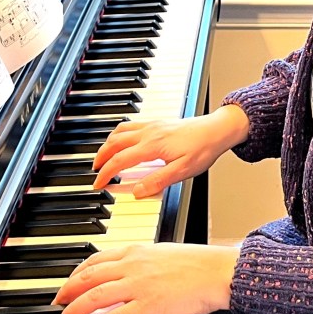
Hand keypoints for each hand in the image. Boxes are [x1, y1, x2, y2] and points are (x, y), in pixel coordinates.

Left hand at [53, 242, 239, 313]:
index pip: (97, 258)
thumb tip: (132, 273)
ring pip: (94, 296)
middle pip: (89, 276)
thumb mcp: (165, 254)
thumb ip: (145, 262)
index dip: (78, 272)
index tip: (70, 281)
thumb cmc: (200, 265)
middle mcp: (133, 264)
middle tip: (58, 303)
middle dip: (68, 290)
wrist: (218, 271)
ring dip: (73, 310)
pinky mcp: (147, 305)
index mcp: (137, 250)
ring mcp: (138, 284)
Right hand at [93, 105, 249, 197]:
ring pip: (120, 131)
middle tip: (95, 170)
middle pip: (114, 142)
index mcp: (151, 146)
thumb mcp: (182, 171)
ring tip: (104, 156)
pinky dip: (119, 133)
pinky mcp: (158, 122)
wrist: (217, 130)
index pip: (120, 160)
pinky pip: (130, 125)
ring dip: (108, 143)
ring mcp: (152, 125)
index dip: (105, 173)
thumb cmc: (203, 149)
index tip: (98, 184)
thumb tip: (137, 191)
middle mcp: (148, 133)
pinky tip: (122, 139)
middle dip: (101, 157)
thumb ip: (158, 181)